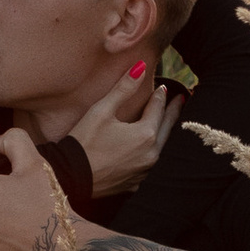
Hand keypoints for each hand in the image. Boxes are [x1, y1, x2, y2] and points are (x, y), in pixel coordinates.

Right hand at [69, 72, 175, 200]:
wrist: (69, 179)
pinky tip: (145, 150)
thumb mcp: (102, 110)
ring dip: (162, 133)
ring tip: (165, 124)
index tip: (164, 87)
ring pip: (159, 148)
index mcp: (145, 134)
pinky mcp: (134, 183)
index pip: (157, 109)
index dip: (160, 96)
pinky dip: (149, 153)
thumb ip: (123, 88)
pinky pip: (147, 164)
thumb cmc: (84, 142)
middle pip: (166, 129)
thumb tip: (141, 67)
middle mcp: (151, 155)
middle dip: (172, 113)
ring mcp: (144, 171)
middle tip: (179, 101)